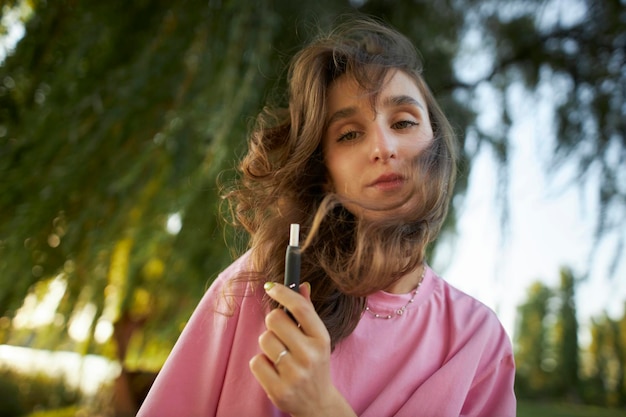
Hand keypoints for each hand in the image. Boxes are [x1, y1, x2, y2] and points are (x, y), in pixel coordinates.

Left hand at [249, 282, 355, 416]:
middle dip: (273, 322)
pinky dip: (261, 363)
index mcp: (321, 339)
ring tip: (279, 354)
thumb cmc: (315, 364)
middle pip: (275, 319)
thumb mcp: (317, 338)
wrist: (318, 403)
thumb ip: (308, 312)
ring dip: (267, 344)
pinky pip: (256, 361)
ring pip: (264, 339)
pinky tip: (273, 369)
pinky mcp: (279, 390)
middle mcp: (310, 355)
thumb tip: (301, 284)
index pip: (300, 308)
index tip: (271, 287)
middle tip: (279, 332)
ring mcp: (295, 374)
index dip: (283, 292)